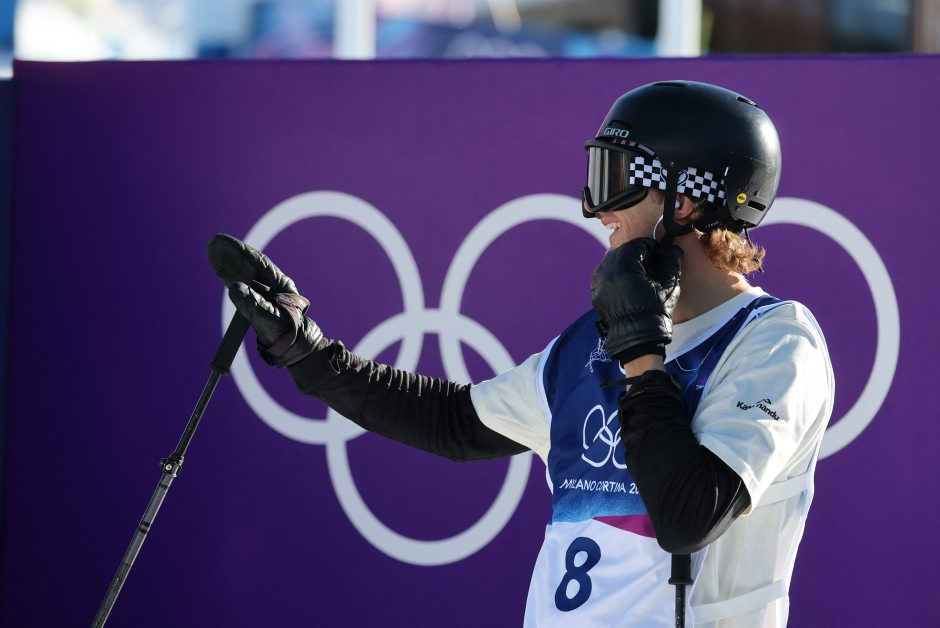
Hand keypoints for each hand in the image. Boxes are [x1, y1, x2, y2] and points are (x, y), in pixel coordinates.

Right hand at [207, 234, 322, 365]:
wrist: (296, 348)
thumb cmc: (287, 334)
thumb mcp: (269, 319)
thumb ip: (252, 304)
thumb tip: (234, 287)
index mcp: (280, 284)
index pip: (257, 262)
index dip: (239, 251)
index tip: (223, 243)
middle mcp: (272, 285)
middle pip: (249, 265)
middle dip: (232, 254)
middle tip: (214, 243)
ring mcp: (265, 293)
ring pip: (244, 274)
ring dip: (229, 264)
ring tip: (212, 252)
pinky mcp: (258, 302)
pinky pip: (242, 286)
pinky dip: (230, 278)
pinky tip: (219, 270)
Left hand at [590, 238, 682, 363]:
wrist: (635, 337)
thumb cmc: (654, 311)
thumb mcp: (668, 286)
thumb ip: (671, 263)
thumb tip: (674, 250)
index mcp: (624, 265)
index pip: (638, 244)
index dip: (652, 247)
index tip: (660, 255)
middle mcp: (606, 270)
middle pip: (624, 252)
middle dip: (638, 255)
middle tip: (651, 266)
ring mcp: (598, 281)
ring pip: (613, 262)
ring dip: (627, 264)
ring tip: (640, 278)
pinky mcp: (595, 291)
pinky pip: (606, 275)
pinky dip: (617, 276)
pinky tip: (629, 287)